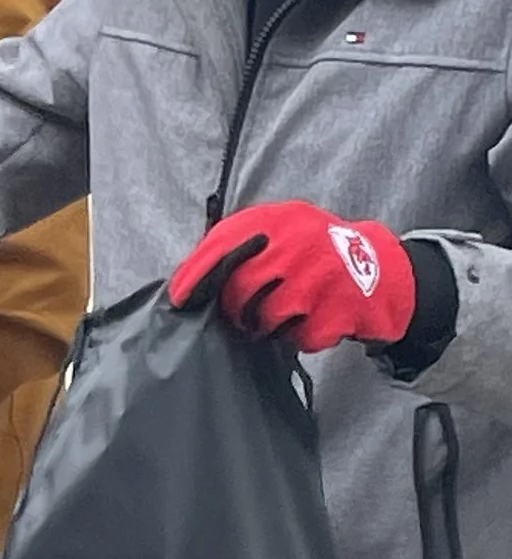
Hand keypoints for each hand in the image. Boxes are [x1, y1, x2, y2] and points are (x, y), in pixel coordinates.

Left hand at [168, 201, 414, 350]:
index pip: (223, 246)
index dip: (195, 276)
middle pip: (241, 291)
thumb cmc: (312, 251)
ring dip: (266, 325)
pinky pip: (297, 338)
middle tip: (244, 311)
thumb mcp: (278, 230)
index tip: (180, 300)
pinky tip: (311, 318)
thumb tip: (186, 281)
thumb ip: (237, 243)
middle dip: (236, 308)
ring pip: (266, 319)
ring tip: (282, 311)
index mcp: (280, 219)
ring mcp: (320, 280)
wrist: (378, 267)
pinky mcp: (337, 312)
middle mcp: (299, 245)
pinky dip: (299, 336)